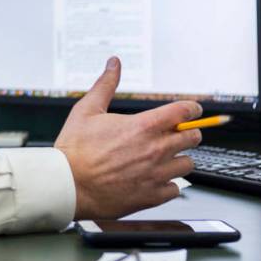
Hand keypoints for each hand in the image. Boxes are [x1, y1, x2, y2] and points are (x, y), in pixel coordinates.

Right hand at [54, 57, 202, 219]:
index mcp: (142, 126)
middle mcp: (155, 150)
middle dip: (187, 132)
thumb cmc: (75, 150)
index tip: (191, 110)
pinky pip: (175, 189)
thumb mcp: (87, 109)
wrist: (68, 185)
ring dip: (178, 159)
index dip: (191, 109)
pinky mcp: (152, 196)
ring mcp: (156, 175)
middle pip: (192, 137)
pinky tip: (154, 178)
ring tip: (163, 158)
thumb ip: (106, 85)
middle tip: (175, 134)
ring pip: (187, 164)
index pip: (183, 112)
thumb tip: (113, 64)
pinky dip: (168, 184)